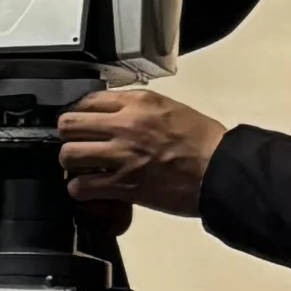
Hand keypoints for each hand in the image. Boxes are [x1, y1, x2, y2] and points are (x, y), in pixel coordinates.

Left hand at [57, 81, 224, 218]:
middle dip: (68, 137)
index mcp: (138, 102)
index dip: (78, 113)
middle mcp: (125, 125)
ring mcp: (122, 156)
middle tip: (77, 146)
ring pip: (69, 155)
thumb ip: (137, 109)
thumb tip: (113, 114)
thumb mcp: (169, 109)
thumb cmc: (203, 141)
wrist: (222, 170)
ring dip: (71, 164)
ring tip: (81, 169)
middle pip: (69, 124)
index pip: (87, 100)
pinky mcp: (124, 185)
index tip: (80, 124)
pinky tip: (88, 189)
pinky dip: (79, 190)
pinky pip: (81, 186)